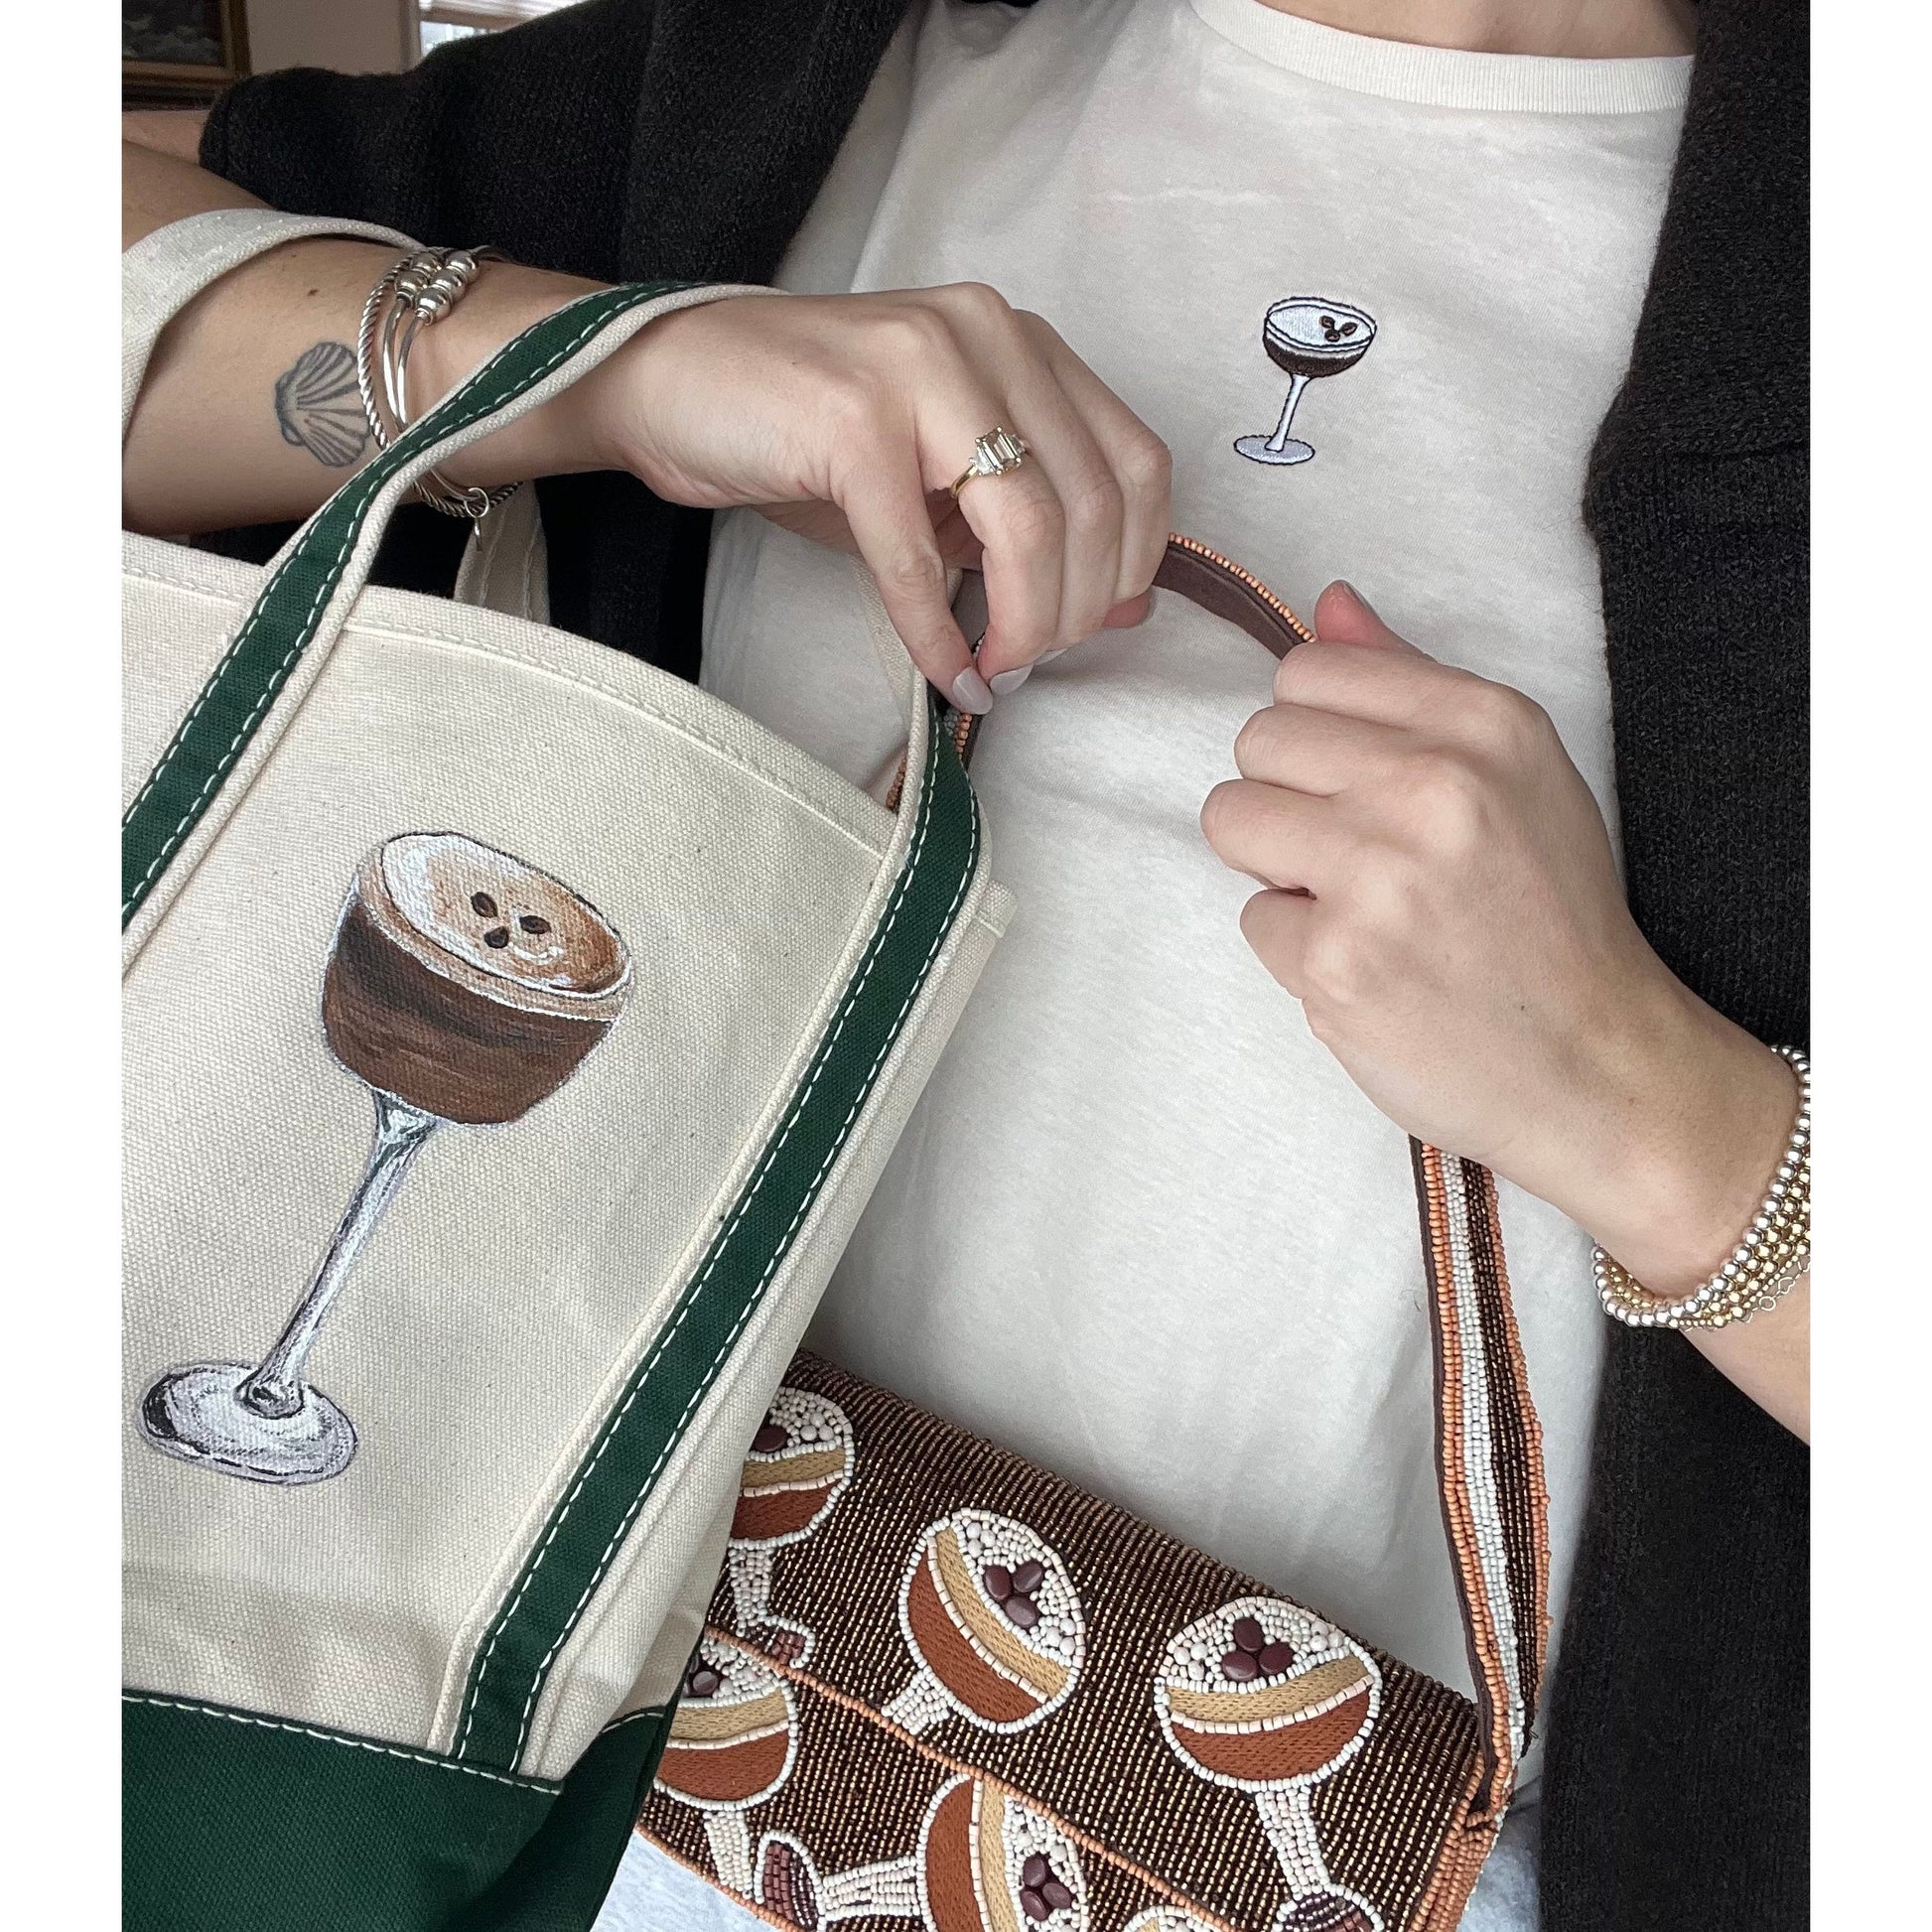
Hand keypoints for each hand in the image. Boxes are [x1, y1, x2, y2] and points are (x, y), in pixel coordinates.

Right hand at [558, 285, 1171, 708]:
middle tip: (1028, 664)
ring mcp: (920, 368)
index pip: (1136, 463)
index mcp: (1020, 340)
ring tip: (993, 671)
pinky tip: (943, 670)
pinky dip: (937, 632)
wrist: (664, 381)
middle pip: (1093, 504)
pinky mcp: (853, 419)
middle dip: (1075, 612)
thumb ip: (1022, 521)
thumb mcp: (934, 472)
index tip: (1096, 627)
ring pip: (1029, 527)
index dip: (1132, 564)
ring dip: (1023, 626)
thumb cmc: (801, 431)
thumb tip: (1118, 610)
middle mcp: (986, 334)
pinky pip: (920, 557)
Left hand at [1200, 582, 1797, 1299]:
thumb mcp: (1516, 772)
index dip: (1315, 731)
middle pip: (1256, 740)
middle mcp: (1432, 786)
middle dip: (1289, 796)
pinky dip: (1298, 949)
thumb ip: (1411, 683)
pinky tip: (1370, 966)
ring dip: (1277, 865)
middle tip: (1360, 854)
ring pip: (1231, 820)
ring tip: (1355, 902)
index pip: (1307, 670)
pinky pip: (1254, 917)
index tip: (1358, 780)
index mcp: (1481, 723)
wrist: (1597, 1064)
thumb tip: (1328, 605)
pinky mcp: (1336, 963)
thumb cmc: (1553, 917)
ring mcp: (1380, 877)